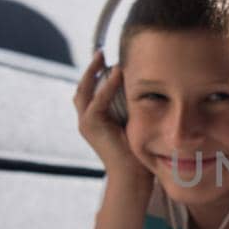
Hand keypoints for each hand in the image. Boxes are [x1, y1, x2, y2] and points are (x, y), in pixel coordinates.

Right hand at [73, 51, 150, 182]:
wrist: (132, 175)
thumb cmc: (137, 153)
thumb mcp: (133, 124)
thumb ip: (132, 107)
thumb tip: (145, 89)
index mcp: (95, 120)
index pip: (91, 91)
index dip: (96, 74)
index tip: (108, 57)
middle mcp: (86, 120)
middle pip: (83, 87)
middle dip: (91, 68)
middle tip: (101, 52)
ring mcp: (86, 123)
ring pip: (85, 90)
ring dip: (94, 71)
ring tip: (104, 56)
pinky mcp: (91, 125)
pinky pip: (98, 100)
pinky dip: (107, 86)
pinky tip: (117, 73)